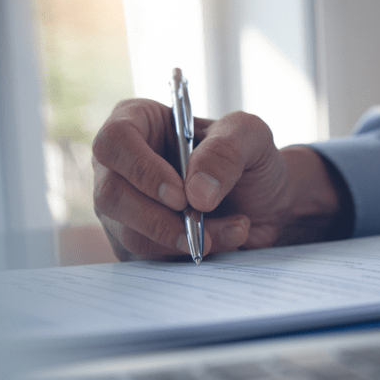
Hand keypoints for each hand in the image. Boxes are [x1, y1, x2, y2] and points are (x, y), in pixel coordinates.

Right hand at [93, 99, 347, 260]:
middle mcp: (121, 164)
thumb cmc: (251, 158)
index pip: (115, 140)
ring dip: (184, 238)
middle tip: (200, 224)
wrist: (268, 202)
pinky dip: (189, 253)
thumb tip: (195, 194)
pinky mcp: (139, 241)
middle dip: (158, 218)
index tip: (179, 195)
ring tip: (234, 228)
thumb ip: (226, 151)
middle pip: (111, 194)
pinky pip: (151, 258)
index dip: (142, 170)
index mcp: (139, 121)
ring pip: (130, 233)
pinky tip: (225, 239)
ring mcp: (124, 206)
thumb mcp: (250, 135)